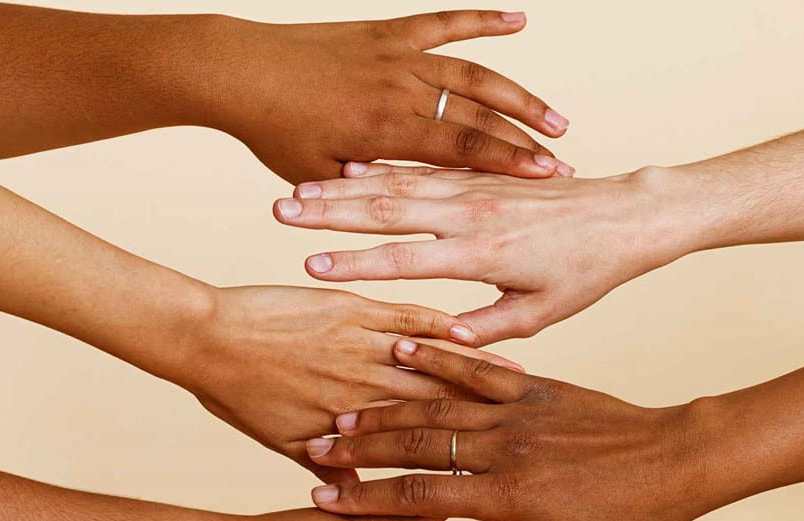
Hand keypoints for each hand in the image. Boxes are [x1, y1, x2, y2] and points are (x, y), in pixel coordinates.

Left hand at [182, 286, 520, 520]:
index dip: (454, 468)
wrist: (202, 338)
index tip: (488, 477)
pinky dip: (441, 326)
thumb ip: (329, 469)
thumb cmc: (235, 394)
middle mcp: (364, 393)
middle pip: (436, 412)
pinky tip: (471, 330)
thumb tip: (363, 500)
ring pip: (431, 367)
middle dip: (484, 422)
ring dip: (476, 376)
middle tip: (527, 431)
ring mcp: (361, 349)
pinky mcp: (355, 310)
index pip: (413, 458)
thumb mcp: (281, 444)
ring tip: (519, 384)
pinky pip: (408, 318)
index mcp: (349, 429)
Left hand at [213, 11, 571, 182]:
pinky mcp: (390, 33)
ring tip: (557, 119)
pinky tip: (518, 21)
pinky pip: (446, 23)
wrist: (238, 69)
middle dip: (526, 141)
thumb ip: (366, 194)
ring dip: (519, 95)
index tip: (549, 178)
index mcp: (387, 130)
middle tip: (565, 164)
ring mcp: (399, 56)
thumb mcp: (318, 177)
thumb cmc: (274, 131)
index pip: (464, 149)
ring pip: (475, 73)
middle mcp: (402, 88)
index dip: (510, 164)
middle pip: (480, 114)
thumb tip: (405, 216)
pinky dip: (483, 20)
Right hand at [274, 163, 694, 342]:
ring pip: (397, 183)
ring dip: (344, 187)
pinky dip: (383, 169)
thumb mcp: (543, 311)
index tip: (310, 269)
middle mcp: (472, 214)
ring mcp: (474, 189)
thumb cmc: (588, 270)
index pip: (405, 260)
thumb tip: (441, 343)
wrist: (626, 215)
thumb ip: (489, 327)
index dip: (355, 266)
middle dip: (329, 212)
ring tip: (298, 188)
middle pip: (387, 208)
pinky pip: (423, 168)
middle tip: (279, 212)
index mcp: (483, 254)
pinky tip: (350, 169)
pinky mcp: (480, 176)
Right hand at [304, 341, 716, 520]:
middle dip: (361, 447)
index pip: (422, 496)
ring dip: (387, 407)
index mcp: (511, 497)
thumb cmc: (632, 518)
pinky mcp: (536, 386)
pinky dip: (440, 357)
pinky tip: (403, 345)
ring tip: (343, 410)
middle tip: (316, 445)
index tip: (326, 500)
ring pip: (439, 406)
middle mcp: (506, 449)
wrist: (679, 460)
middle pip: (416, 445)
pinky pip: (479, 368)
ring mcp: (520, 411)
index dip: (368, 499)